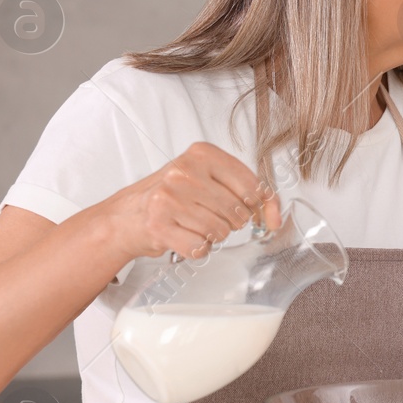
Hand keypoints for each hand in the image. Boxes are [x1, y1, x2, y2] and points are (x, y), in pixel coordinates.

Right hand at [98, 142, 278, 261]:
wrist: (126, 217)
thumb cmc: (172, 197)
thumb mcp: (208, 180)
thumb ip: (247, 192)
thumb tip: (276, 218)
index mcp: (201, 154)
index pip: (253, 185)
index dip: (258, 205)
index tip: (252, 211)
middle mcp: (184, 172)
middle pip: (237, 211)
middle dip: (231, 222)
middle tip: (210, 215)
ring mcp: (169, 198)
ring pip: (220, 232)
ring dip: (212, 236)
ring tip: (193, 224)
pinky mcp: (158, 225)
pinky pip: (201, 248)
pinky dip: (196, 249)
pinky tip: (182, 236)